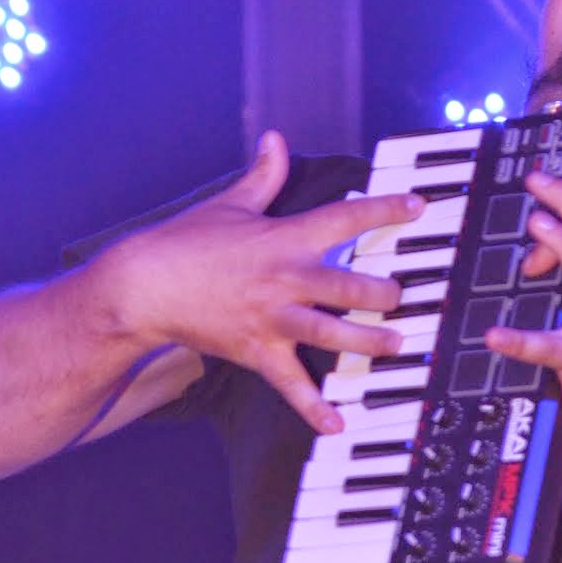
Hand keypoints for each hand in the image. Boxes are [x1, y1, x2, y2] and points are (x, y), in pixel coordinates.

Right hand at [103, 129, 421, 434]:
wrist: (143, 285)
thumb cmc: (185, 243)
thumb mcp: (229, 204)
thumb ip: (263, 176)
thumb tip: (276, 139)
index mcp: (284, 239)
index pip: (345, 218)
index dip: (385, 210)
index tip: (419, 206)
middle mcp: (286, 279)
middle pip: (349, 286)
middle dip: (384, 292)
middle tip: (402, 296)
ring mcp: (273, 318)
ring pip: (331, 332)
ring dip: (368, 342)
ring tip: (395, 345)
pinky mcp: (258, 352)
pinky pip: (291, 384)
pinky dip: (314, 407)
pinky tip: (336, 423)